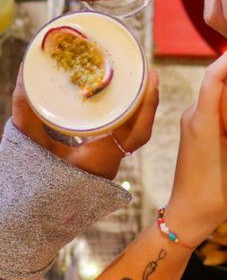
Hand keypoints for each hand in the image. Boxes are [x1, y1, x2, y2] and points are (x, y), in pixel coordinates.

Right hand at [12, 67, 159, 179]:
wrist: (30, 209)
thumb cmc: (32, 180)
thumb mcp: (30, 142)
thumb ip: (26, 109)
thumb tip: (22, 71)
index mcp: (101, 161)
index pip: (136, 134)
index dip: (148, 107)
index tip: (151, 82)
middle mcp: (110, 163)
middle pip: (140, 130)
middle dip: (148, 101)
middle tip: (149, 74)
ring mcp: (109, 161)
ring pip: (134, 132)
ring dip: (141, 107)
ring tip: (142, 79)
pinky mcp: (103, 157)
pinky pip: (124, 135)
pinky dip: (129, 116)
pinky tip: (127, 97)